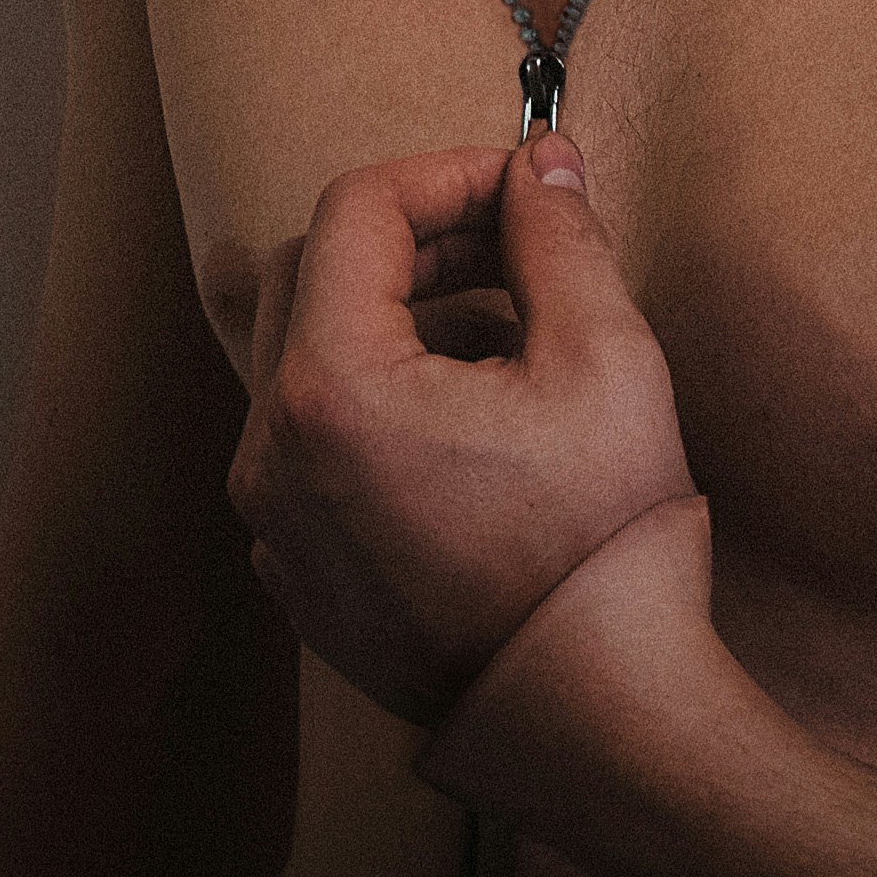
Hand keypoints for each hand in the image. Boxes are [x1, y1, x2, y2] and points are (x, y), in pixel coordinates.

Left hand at [226, 128, 697, 723]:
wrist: (592, 715)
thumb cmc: (601, 544)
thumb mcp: (605, 357)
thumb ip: (559, 236)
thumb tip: (542, 162)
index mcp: (329, 386)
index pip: (356, 210)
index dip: (446, 175)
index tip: (523, 189)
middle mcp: (271, 451)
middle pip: (311, 274)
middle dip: (415, 241)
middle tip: (515, 252)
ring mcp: (274, 521)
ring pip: (308, 360)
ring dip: (398, 322)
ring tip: (509, 346)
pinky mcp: (298, 573)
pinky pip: (312, 446)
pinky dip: (377, 404)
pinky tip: (474, 432)